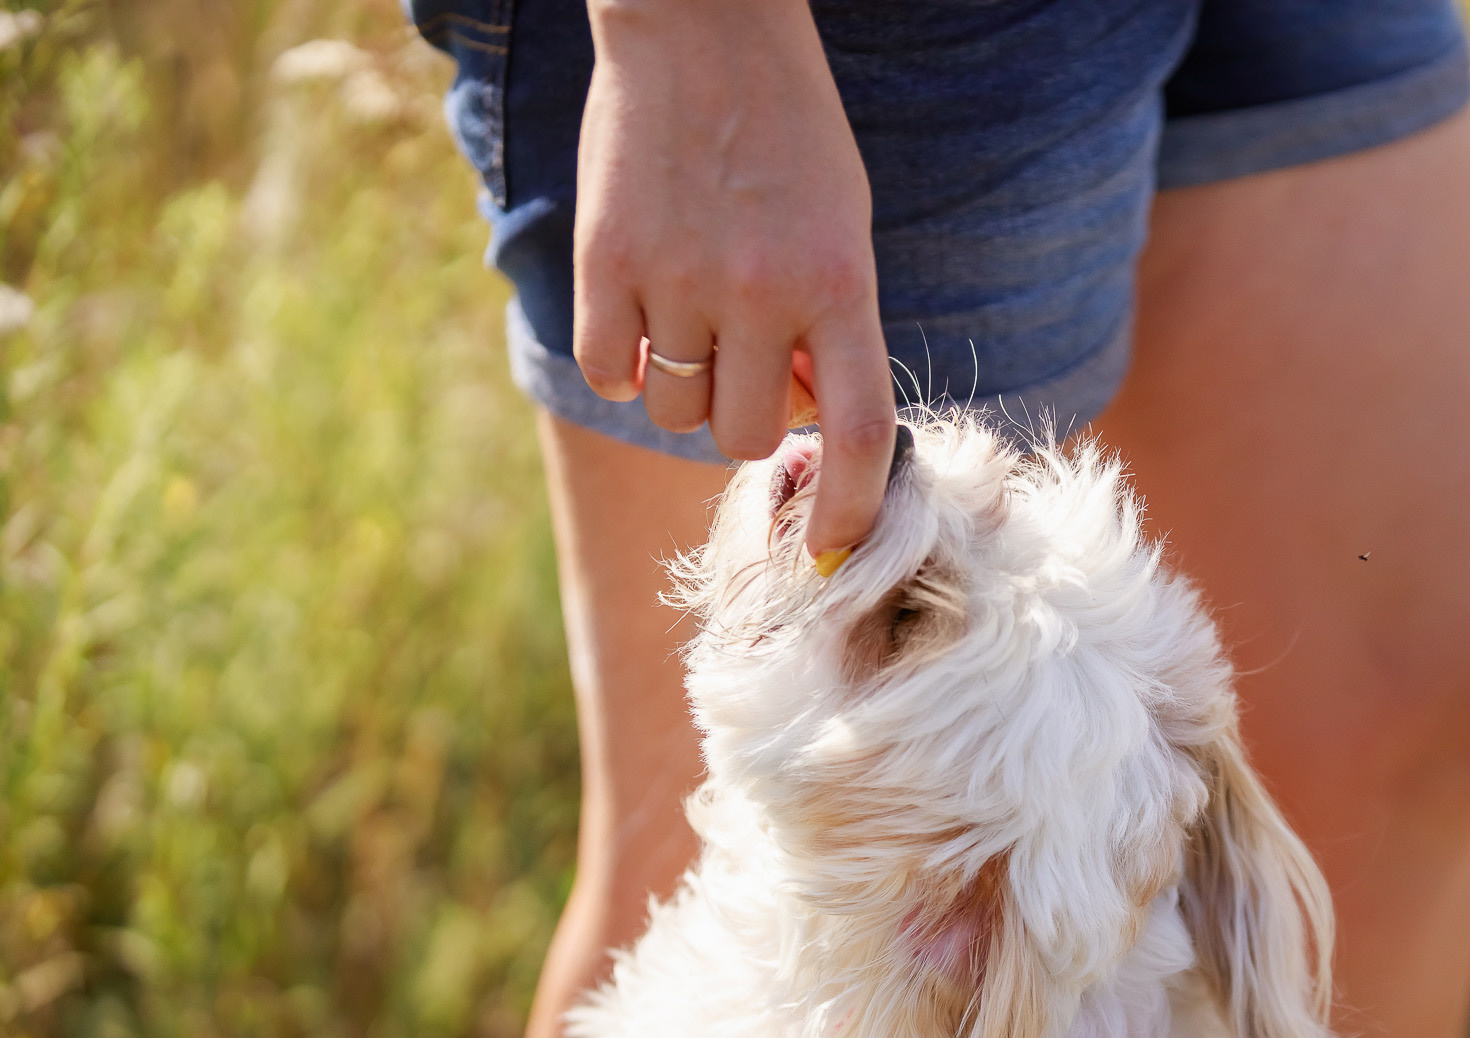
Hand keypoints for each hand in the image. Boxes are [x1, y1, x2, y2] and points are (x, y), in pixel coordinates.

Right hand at [575, 0, 895, 554]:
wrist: (700, 27)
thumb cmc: (788, 137)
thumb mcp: (841, 228)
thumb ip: (828, 330)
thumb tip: (799, 426)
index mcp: (839, 282)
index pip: (861, 433)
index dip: (853, 510)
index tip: (834, 549)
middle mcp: (761, 290)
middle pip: (748, 435)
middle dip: (750, 416)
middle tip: (748, 356)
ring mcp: (677, 277)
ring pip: (676, 414)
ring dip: (687, 388)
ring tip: (694, 313)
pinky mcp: (603, 261)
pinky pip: (609, 372)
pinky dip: (623, 360)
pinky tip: (639, 303)